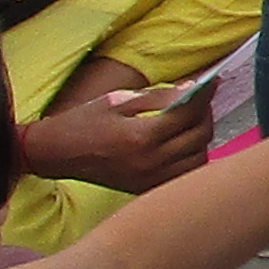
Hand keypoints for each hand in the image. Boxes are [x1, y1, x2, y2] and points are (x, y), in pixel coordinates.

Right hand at [28, 66, 219, 192]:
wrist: (56, 154)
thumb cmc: (84, 122)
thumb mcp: (118, 100)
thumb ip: (159, 97)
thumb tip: (192, 89)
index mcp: (140, 136)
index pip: (188, 112)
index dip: (204, 93)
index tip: (212, 80)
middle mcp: (149, 162)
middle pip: (199, 136)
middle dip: (206, 113)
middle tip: (201, 99)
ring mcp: (149, 179)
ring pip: (198, 159)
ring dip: (202, 138)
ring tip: (192, 121)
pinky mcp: (146, 189)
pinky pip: (183, 175)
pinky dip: (191, 158)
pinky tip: (184, 144)